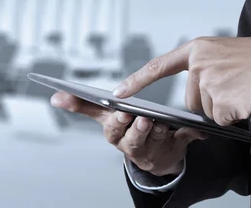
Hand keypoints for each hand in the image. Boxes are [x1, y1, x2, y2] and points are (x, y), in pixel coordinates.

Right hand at [51, 92, 205, 176]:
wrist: (154, 154)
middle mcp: (130, 144)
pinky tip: (195, 131)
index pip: (109, 127)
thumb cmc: (128, 129)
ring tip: (162, 120)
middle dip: (136, 128)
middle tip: (141, 117)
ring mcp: (151, 150)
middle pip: (131, 138)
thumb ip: (83, 105)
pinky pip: (181, 142)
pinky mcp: (171, 151)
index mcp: (114, 133)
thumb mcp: (105, 116)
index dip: (115, 122)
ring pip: (153, 141)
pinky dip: (188, 136)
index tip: (120, 113)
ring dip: (157, 131)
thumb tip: (55, 96)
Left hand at [113, 36, 250, 125]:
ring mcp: (209, 83)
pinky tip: (245, 100)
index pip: (159, 66)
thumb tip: (195, 90)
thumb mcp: (225, 53)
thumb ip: (205, 66)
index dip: (138, 80)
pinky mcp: (220, 102)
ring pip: (206, 111)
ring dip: (222, 107)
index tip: (119, 92)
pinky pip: (219, 119)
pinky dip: (232, 115)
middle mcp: (199, 64)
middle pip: (191, 99)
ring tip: (241, 90)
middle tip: (234, 85)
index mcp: (198, 49)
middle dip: (210, 100)